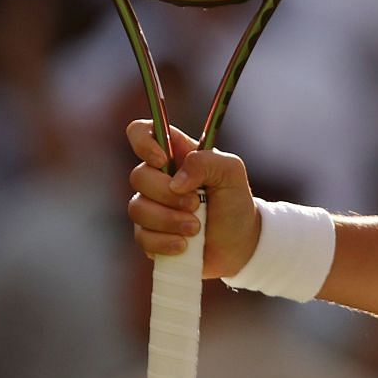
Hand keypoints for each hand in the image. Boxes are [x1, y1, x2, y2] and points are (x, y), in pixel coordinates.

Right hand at [126, 120, 261, 278]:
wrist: (239, 245)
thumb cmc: (235, 202)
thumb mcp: (231, 172)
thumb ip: (206, 162)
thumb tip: (176, 181)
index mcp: (176, 154)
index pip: (142, 132)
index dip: (143, 142)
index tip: (163, 162)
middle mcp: (157, 178)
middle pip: (138, 176)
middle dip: (167, 194)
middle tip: (195, 204)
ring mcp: (150, 206)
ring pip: (138, 209)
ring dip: (169, 221)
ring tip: (196, 228)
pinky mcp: (149, 235)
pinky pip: (142, 237)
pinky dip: (165, 243)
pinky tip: (185, 245)